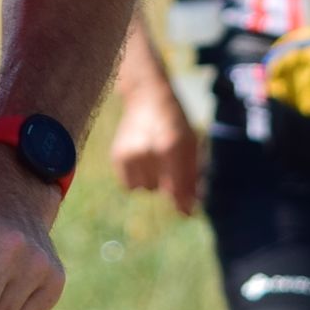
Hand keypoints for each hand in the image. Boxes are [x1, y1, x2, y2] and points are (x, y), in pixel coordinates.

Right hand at [110, 88, 200, 216]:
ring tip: (155, 158)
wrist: (147, 97)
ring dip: (153, 181)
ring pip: (145, 188)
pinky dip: (138, 178)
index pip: (177, 189)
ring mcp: (129, 154)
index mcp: (170, 146)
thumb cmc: (176, 123)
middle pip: (162, 190)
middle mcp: (147, 151)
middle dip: (170, 184)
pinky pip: (129, 184)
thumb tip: (189, 212)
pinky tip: (142, 160)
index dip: (183, 204)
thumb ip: (192, 177)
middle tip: (171, 164)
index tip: (188, 212)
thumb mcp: (192, 144)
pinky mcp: (117, 156)